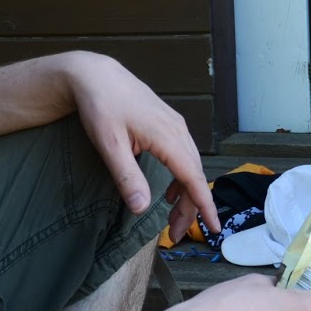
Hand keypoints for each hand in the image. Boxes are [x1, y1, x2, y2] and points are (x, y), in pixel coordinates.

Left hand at [61, 51, 218, 236]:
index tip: (214, 228)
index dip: (204, 205)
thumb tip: (142, 208)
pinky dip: (182, 177)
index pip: (192, 177)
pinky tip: (169, 190)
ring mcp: (175, 126)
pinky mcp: (168, 124)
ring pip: (191, 166)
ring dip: (186, 194)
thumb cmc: (101, 106)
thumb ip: (127, 176)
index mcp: (167, 136)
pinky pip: (184, 156)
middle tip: (175, 234)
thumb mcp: (109, 145)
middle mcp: (177, 131)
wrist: (97, 75)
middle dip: (190, 208)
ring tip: (173, 218)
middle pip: (194, 175)